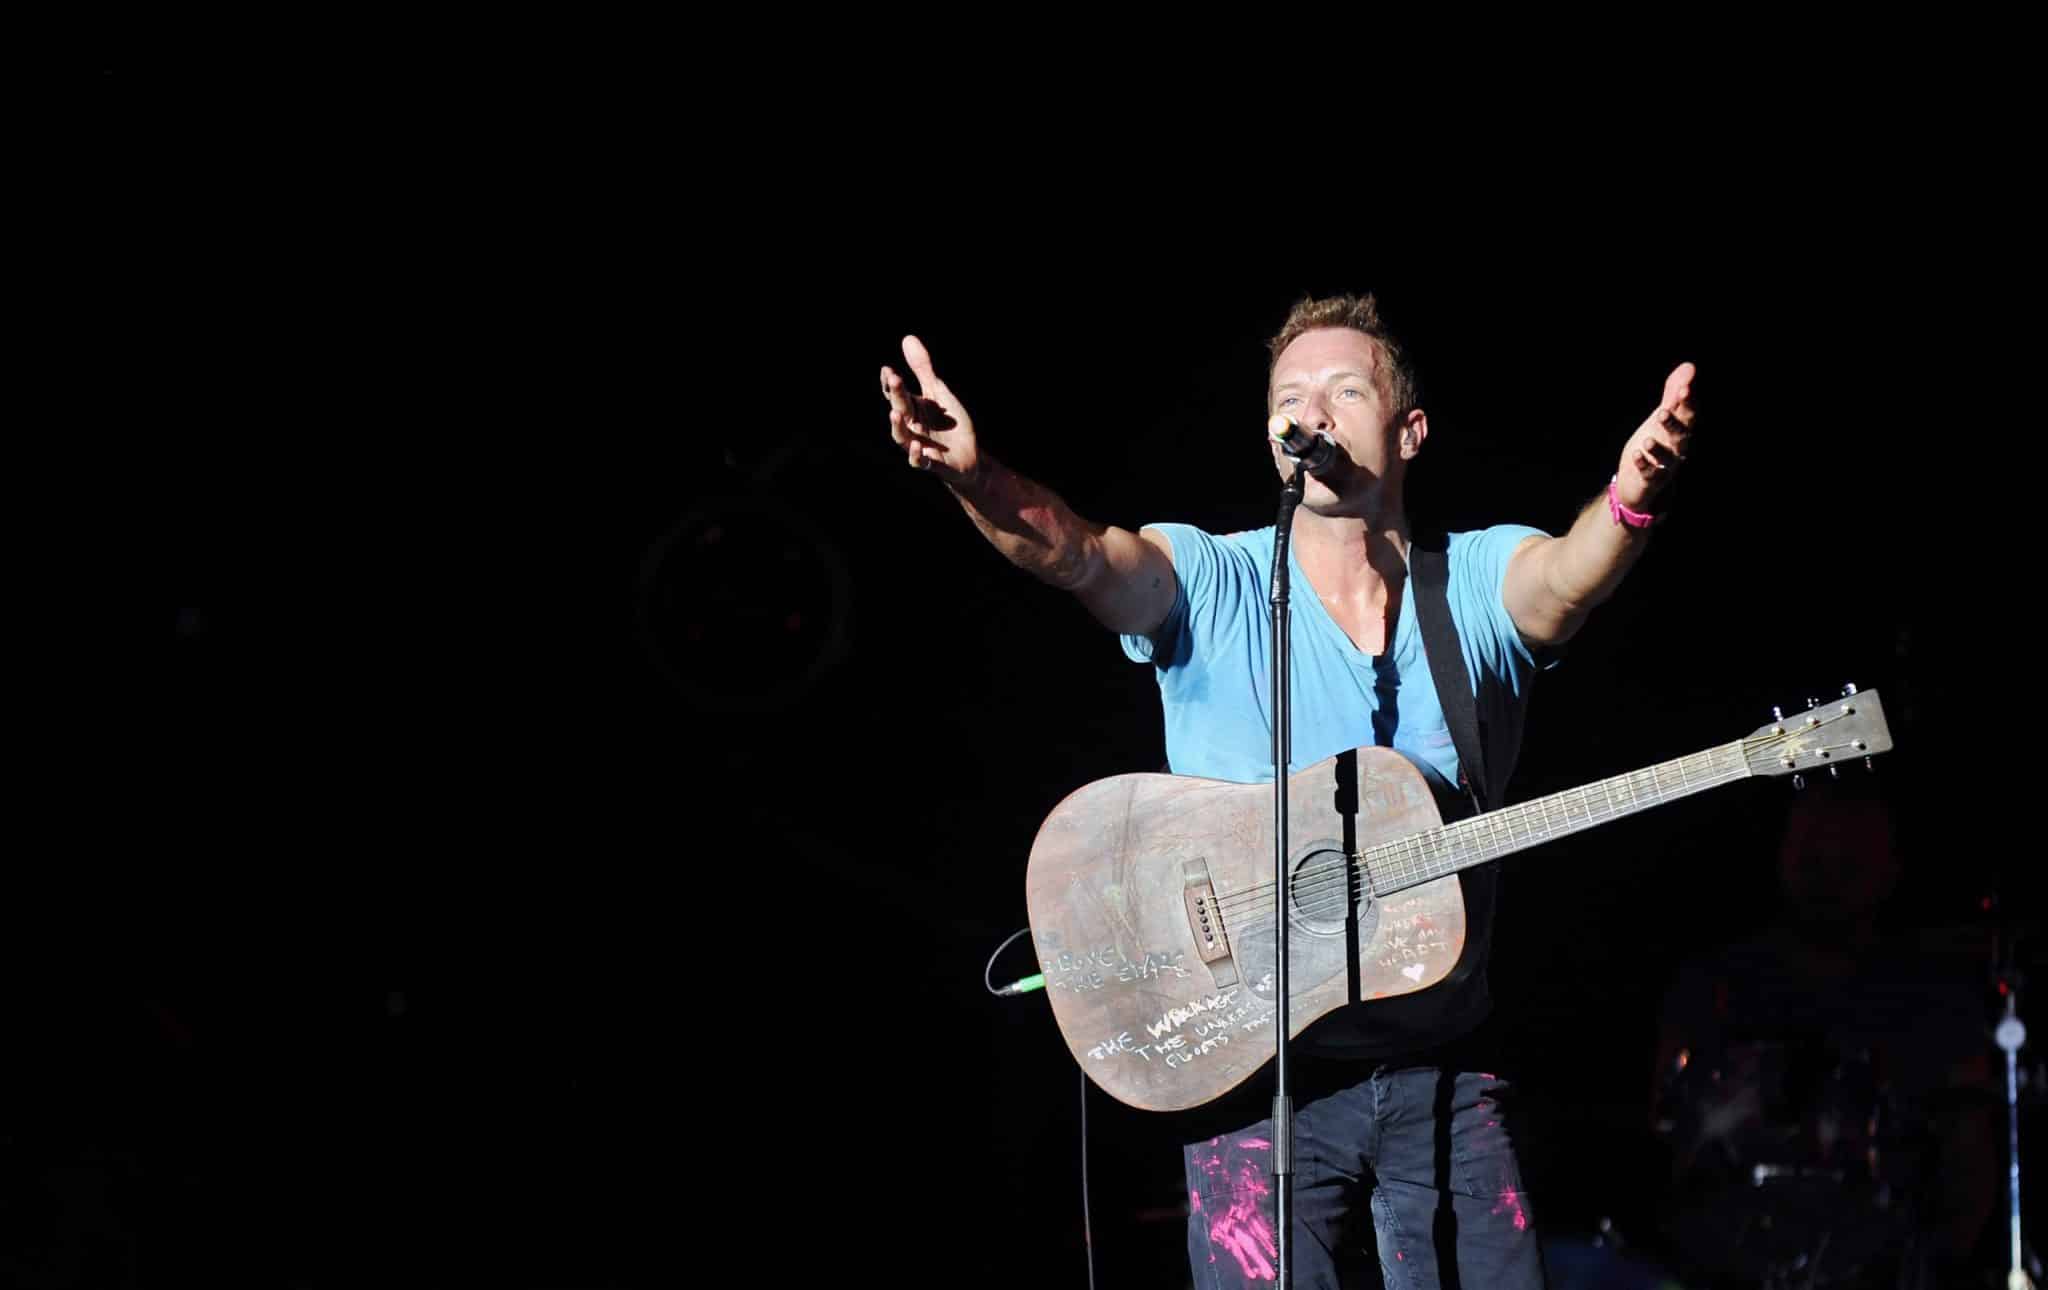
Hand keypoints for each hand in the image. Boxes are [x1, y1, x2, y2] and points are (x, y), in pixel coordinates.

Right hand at [882, 335, 980, 485]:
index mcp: (913, 408)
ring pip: (902, 438)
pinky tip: (918, 445)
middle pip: (900, 409)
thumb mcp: (939, 392)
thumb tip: (907, 338)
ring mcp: (920, 445)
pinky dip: (916, 455)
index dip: (890, 383)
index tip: (887, 370)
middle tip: (894, 378)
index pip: (896, 394)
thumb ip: (923, 369)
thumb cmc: (950, 424)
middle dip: (896, 395)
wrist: (969, 456)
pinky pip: (919, 462)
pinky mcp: (932, 463)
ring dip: (897, 427)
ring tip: (895, 413)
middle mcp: (912, 426)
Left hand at [1614, 362, 1695, 510]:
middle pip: (1681, 436)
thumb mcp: (1663, 417)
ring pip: (1666, 458)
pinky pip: (1650, 474)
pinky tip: (1636, 455)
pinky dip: (1644, 465)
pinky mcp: (1650, 480)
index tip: (1685, 388)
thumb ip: (1673, 394)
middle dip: (1674, 424)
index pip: (1688, 414)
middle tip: (1663, 411)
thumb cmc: (1656, 443)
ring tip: (1646, 440)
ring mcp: (1665, 466)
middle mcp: (1677, 448)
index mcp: (1680, 430)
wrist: (1641, 480)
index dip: (1687, 402)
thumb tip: (1689, 366)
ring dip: (1657, 449)